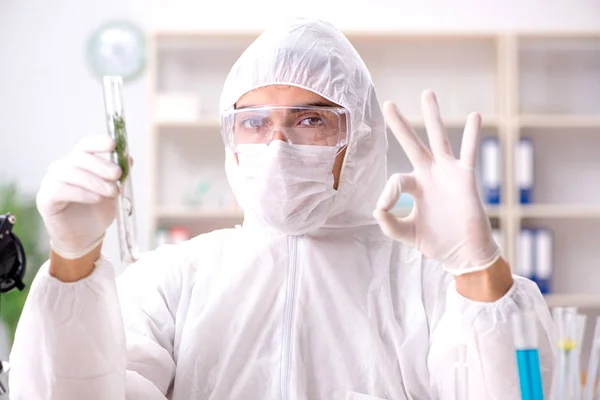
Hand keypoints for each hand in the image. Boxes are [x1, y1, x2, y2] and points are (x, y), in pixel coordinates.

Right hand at [36, 135, 122, 259]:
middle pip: (79, 157)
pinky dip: (81, 193)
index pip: (85, 145)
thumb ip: (119, 175)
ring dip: (94, 181)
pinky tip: (96, 198)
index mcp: (79, 162)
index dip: (98, 142)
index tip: (113, 144)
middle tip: (117, 174)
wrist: (86, 236)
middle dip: (101, 165)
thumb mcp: (113, 191)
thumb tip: (129, 158)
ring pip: (70, 173)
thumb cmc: (97, 210)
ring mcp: (51, 182)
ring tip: (112, 192)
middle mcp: (62, 168)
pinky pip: (60, 190)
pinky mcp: (45, 198)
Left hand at [373, 90, 500, 274]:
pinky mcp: (466, 178)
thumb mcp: (407, 234)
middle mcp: (429, 175)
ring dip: (433, 116)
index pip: (395, 180)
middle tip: (388, 104)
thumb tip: (377, 209)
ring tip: (427, 94)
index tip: (384, 209)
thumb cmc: (437, 242)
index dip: (387, 194)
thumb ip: (389, 225)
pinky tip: (475, 116)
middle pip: (412, 145)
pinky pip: (469, 153)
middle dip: (400, 125)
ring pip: (438, 139)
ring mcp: (447, 174)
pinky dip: (472, 135)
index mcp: (415, 187)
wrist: (464, 254)